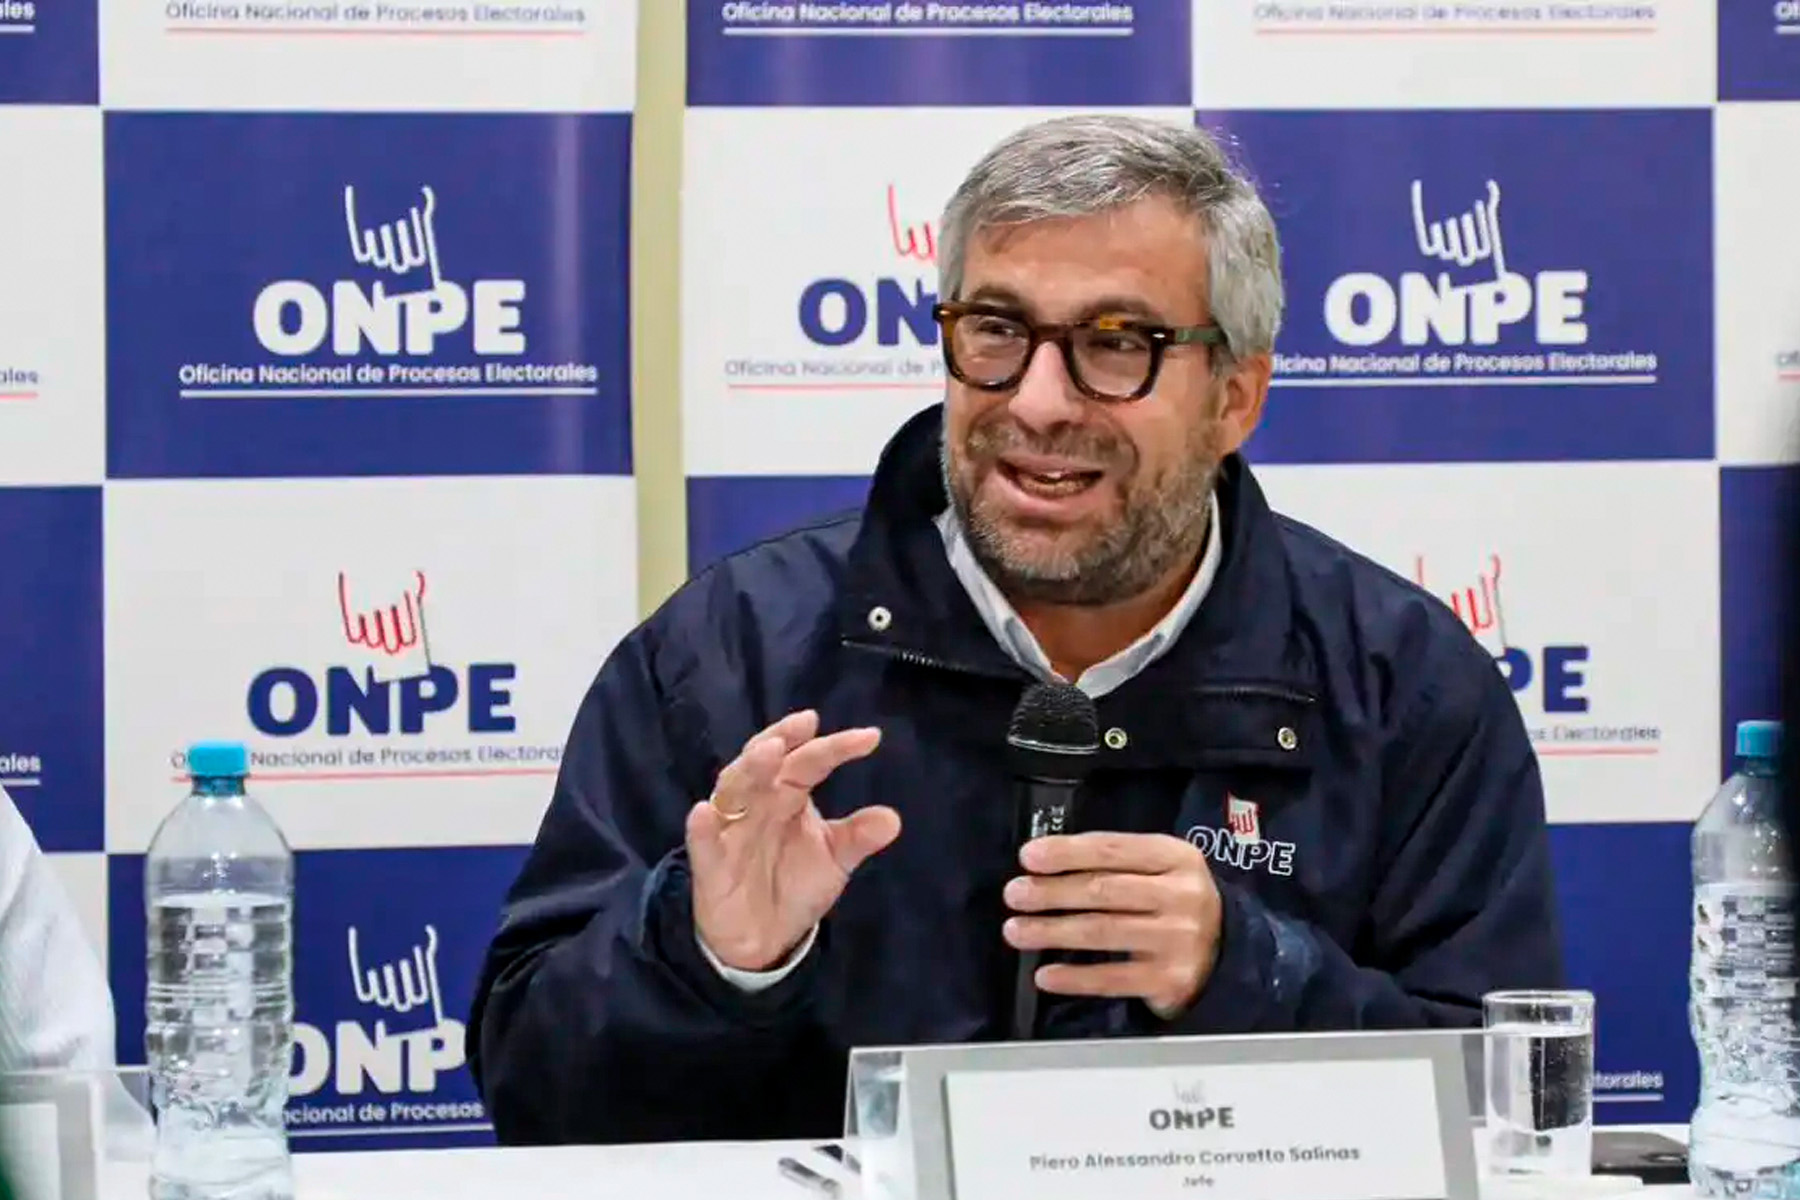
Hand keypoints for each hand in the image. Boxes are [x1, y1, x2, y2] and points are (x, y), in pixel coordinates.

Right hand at [687, 710, 897, 971]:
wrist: (763, 938)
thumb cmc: (794, 883)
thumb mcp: (833, 860)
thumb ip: (858, 837)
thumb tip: (893, 819)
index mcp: (788, 793)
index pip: (810, 761)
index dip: (837, 748)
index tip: (870, 738)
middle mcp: (758, 802)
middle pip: (765, 761)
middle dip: (783, 738)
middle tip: (806, 722)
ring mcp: (731, 829)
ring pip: (733, 789)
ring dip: (749, 768)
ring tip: (769, 751)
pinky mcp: (710, 863)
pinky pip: (703, 842)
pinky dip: (701, 827)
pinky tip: (703, 812)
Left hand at [1002, 833, 1222, 1018]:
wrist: (1228, 952)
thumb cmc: (1175, 901)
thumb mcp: (1160, 868)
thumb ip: (1115, 862)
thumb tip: (1044, 863)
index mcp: (1176, 857)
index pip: (1112, 849)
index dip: (1067, 852)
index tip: (1028, 857)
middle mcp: (1181, 896)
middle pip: (1103, 890)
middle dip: (1051, 892)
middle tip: (1014, 894)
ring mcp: (1177, 940)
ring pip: (1102, 932)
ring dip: (1052, 931)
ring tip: (1016, 930)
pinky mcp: (1170, 980)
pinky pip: (1112, 978)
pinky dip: (1074, 977)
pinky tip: (1045, 974)